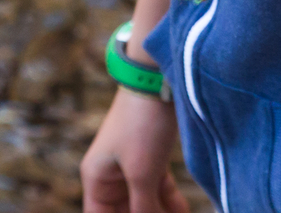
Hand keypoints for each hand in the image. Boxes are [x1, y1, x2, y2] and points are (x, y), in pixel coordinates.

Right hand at [81, 89, 188, 212]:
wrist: (158, 80)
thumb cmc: (141, 124)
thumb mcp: (142, 173)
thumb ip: (144, 207)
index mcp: (97, 178)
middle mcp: (111, 175)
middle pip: (125, 212)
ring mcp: (132, 166)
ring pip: (145, 202)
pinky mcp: (152, 157)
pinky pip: (159, 189)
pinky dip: (170, 202)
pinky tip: (183, 211)